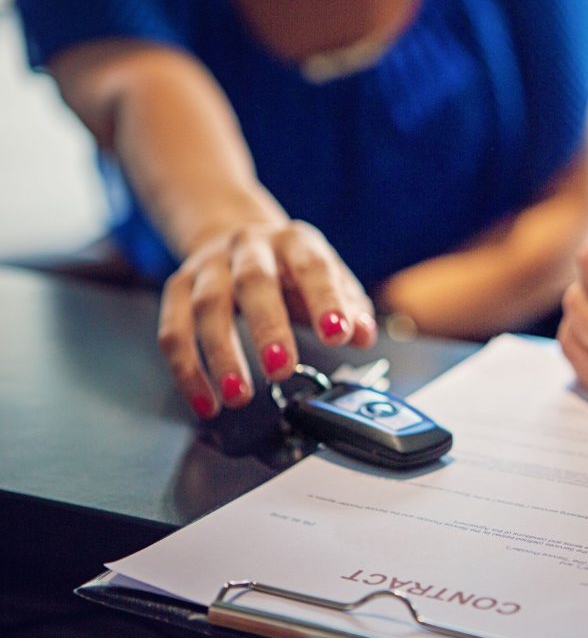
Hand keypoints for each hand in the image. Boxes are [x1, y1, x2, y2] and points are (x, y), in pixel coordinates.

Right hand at [157, 220, 376, 417]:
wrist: (239, 236)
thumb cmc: (291, 268)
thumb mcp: (329, 279)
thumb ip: (350, 307)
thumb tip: (363, 334)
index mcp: (295, 243)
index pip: (313, 268)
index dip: (325, 301)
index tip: (338, 335)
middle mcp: (249, 247)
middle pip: (253, 283)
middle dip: (267, 328)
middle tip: (279, 369)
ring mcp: (209, 266)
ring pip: (207, 306)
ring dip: (221, 354)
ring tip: (238, 395)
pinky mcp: (178, 286)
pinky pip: (174, 329)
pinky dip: (186, 369)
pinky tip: (205, 401)